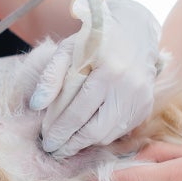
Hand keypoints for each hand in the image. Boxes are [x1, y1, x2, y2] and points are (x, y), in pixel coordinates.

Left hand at [31, 0, 159, 157]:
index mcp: (108, 73)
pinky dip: (101, 135)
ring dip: (85, 143)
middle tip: (55, 150)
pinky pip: (120, 131)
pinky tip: (87, 132)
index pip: (78, 113)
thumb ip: (50, 76)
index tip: (46, 141)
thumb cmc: (94, 40)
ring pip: (108, 135)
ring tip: (67, 144)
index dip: (59, 131)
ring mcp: (141, 99)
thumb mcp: (67, 50)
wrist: (134, 30)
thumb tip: (36, 105)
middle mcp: (128, 89)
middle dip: (71, 144)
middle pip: (95, 130)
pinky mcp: (146, 106)